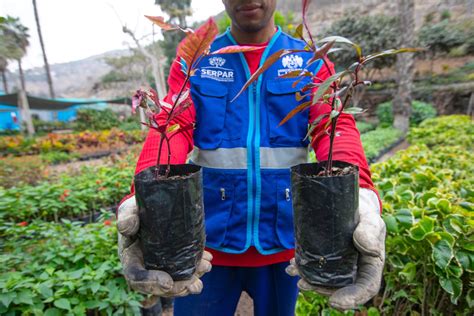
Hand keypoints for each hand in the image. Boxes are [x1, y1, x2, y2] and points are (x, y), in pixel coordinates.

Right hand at [117, 195, 211, 297]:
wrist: (150, 206)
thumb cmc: (137, 209)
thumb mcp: (129, 209)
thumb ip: (127, 217)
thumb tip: (127, 226)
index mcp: (130, 258)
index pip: (136, 278)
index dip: (151, 283)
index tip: (168, 282)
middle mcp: (143, 267)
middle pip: (158, 287)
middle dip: (177, 288)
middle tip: (192, 283)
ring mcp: (158, 267)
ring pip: (174, 284)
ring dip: (189, 283)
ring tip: (203, 273)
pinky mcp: (172, 263)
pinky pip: (183, 274)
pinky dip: (196, 273)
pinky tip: (207, 264)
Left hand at [286, 188, 385, 309]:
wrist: (352, 204)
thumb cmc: (365, 214)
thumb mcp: (371, 220)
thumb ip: (370, 231)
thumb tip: (369, 249)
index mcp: (371, 266)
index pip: (365, 288)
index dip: (352, 298)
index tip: (335, 303)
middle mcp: (355, 270)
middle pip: (341, 288)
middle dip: (322, 290)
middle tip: (304, 284)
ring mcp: (340, 266)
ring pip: (325, 281)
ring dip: (309, 281)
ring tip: (294, 273)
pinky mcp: (326, 258)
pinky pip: (315, 269)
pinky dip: (302, 269)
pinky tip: (292, 266)